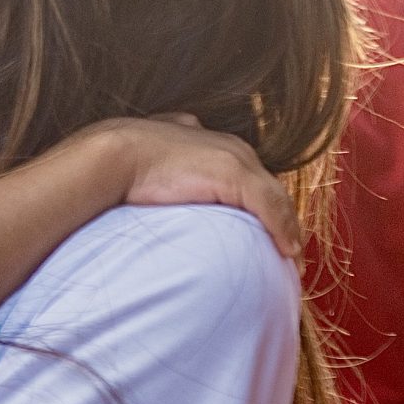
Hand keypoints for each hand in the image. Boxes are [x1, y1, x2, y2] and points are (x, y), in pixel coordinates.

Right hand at [86, 116, 300, 257]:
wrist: (112, 157)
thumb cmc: (124, 165)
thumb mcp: (152, 168)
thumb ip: (167, 173)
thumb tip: (162, 185)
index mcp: (211, 145)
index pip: (247, 177)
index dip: (257, 205)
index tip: (261, 232)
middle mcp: (229, 149)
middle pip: (267, 187)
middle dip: (279, 217)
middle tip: (286, 251)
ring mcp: (234, 160)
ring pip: (275, 198)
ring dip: (287, 228)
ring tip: (291, 257)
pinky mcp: (235, 174)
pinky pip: (270, 207)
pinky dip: (283, 230)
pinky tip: (287, 250)